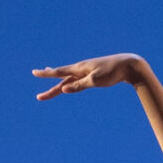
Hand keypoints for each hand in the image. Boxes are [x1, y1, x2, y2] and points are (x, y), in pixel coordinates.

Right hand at [31, 54, 145, 100]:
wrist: (128, 65)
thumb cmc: (113, 72)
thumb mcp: (95, 80)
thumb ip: (79, 85)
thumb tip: (65, 89)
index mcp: (79, 68)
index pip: (59, 72)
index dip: (46, 74)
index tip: (34, 72)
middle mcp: (81, 69)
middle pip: (62, 79)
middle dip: (50, 88)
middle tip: (39, 97)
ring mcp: (86, 71)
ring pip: (69, 78)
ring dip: (58, 80)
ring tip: (47, 73)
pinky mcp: (93, 74)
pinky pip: (77, 78)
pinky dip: (69, 79)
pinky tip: (68, 79)